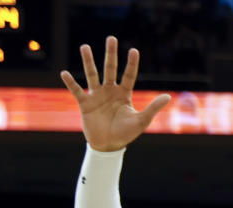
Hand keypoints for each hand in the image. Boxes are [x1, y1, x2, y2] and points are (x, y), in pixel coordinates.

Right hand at [59, 35, 170, 151]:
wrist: (109, 145)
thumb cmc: (127, 133)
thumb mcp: (142, 120)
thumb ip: (153, 107)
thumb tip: (168, 96)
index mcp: (124, 94)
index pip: (129, 75)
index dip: (132, 64)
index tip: (134, 50)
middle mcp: (110, 91)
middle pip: (110, 69)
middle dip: (111, 54)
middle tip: (111, 38)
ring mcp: (96, 96)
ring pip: (92, 75)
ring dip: (88, 62)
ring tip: (85, 47)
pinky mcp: (85, 104)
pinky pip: (76, 91)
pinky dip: (71, 83)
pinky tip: (65, 73)